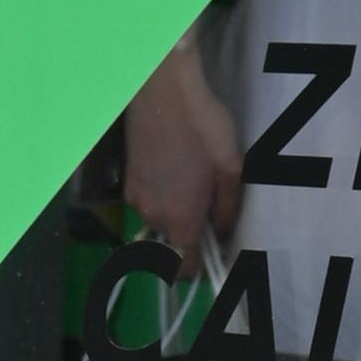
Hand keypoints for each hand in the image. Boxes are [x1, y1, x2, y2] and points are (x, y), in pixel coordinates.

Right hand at [123, 40, 243, 266]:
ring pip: (158, 221)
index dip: (199, 270)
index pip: (183, 268)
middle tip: (210, 210)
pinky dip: (161, 196)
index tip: (212, 257)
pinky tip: (175, 170)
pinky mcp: (128, 179)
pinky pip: (147, 201)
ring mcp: (136, 197)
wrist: (163, 90)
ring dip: (174, 214)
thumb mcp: (231, 169)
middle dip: (189, 235)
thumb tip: (221, 232)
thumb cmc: (204, 128)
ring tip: (192, 184)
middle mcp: (153, 215)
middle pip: (171, 244)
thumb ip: (226, 209)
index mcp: (181, 219)